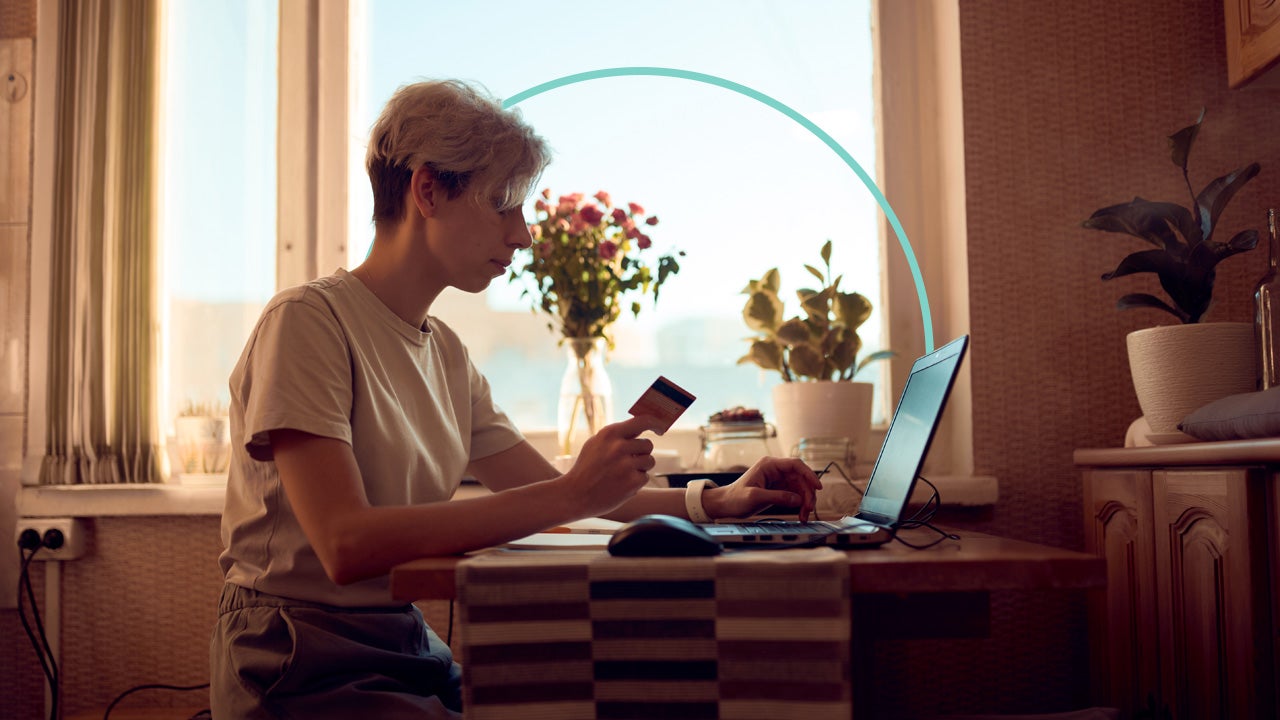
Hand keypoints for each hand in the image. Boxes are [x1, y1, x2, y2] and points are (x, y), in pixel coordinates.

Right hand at [557, 414, 662, 517]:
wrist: (575, 495)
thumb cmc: (586, 467)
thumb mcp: (596, 443)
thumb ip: (617, 435)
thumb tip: (640, 426)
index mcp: (610, 434)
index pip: (643, 421)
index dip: (656, 423)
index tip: (660, 429)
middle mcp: (619, 447)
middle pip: (648, 444)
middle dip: (642, 452)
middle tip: (629, 460)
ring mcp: (626, 465)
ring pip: (649, 461)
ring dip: (640, 467)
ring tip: (622, 473)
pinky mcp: (632, 483)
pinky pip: (645, 477)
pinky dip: (636, 481)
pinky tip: (621, 484)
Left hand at [703, 456, 822, 520]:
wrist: (726, 505)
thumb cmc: (735, 498)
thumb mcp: (755, 498)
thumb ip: (777, 497)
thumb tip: (798, 500)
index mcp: (769, 465)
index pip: (795, 465)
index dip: (809, 474)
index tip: (818, 487)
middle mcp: (775, 470)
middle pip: (801, 478)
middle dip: (808, 493)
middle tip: (808, 509)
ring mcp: (778, 479)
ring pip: (800, 487)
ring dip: (805, 501)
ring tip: (804, 515)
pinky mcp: (779, 489)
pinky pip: (795, 495)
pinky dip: (800, 505)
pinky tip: (801, 514)